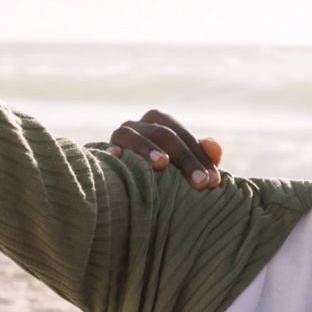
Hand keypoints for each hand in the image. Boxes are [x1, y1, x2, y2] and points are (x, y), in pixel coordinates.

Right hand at [86, 110, 223, 188]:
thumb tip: (215, 147)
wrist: (126, 187)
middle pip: (162, 133)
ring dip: (146, 147)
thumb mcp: (186, 166)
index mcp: (159, 124)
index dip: (200, 156)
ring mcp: (115, 137)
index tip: (213, 181)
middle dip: (184, 158)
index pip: (182, 134)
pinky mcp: (95, 152)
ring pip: (129, 134)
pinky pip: (97, 147)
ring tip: (162, 164)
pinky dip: (106, 149)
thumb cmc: (165, 175)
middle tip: (200, 183)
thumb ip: (203, 156)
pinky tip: (117, 156)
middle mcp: (136, 126)